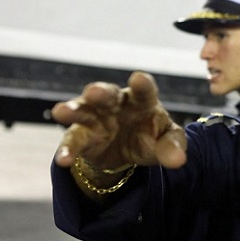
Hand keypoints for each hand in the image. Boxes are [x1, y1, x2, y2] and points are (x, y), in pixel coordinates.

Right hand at [51, 72, 186, 170]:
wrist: (128, 150)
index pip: (144, 90)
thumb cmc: (151, 135)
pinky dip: (67, 149)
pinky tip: (63, 159)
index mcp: (142, 100)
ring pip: (83, 110)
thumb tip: (178, 161)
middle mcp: (116, 104)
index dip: (142, 84)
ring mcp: (96, 117)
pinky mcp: (82, 136)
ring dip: (73, 110)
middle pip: (108, 94)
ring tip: (61, 111)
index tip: (139, 79)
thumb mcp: (167, 141)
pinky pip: (73, 140)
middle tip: (94, 91)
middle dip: (101, 92)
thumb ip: (172, 147)